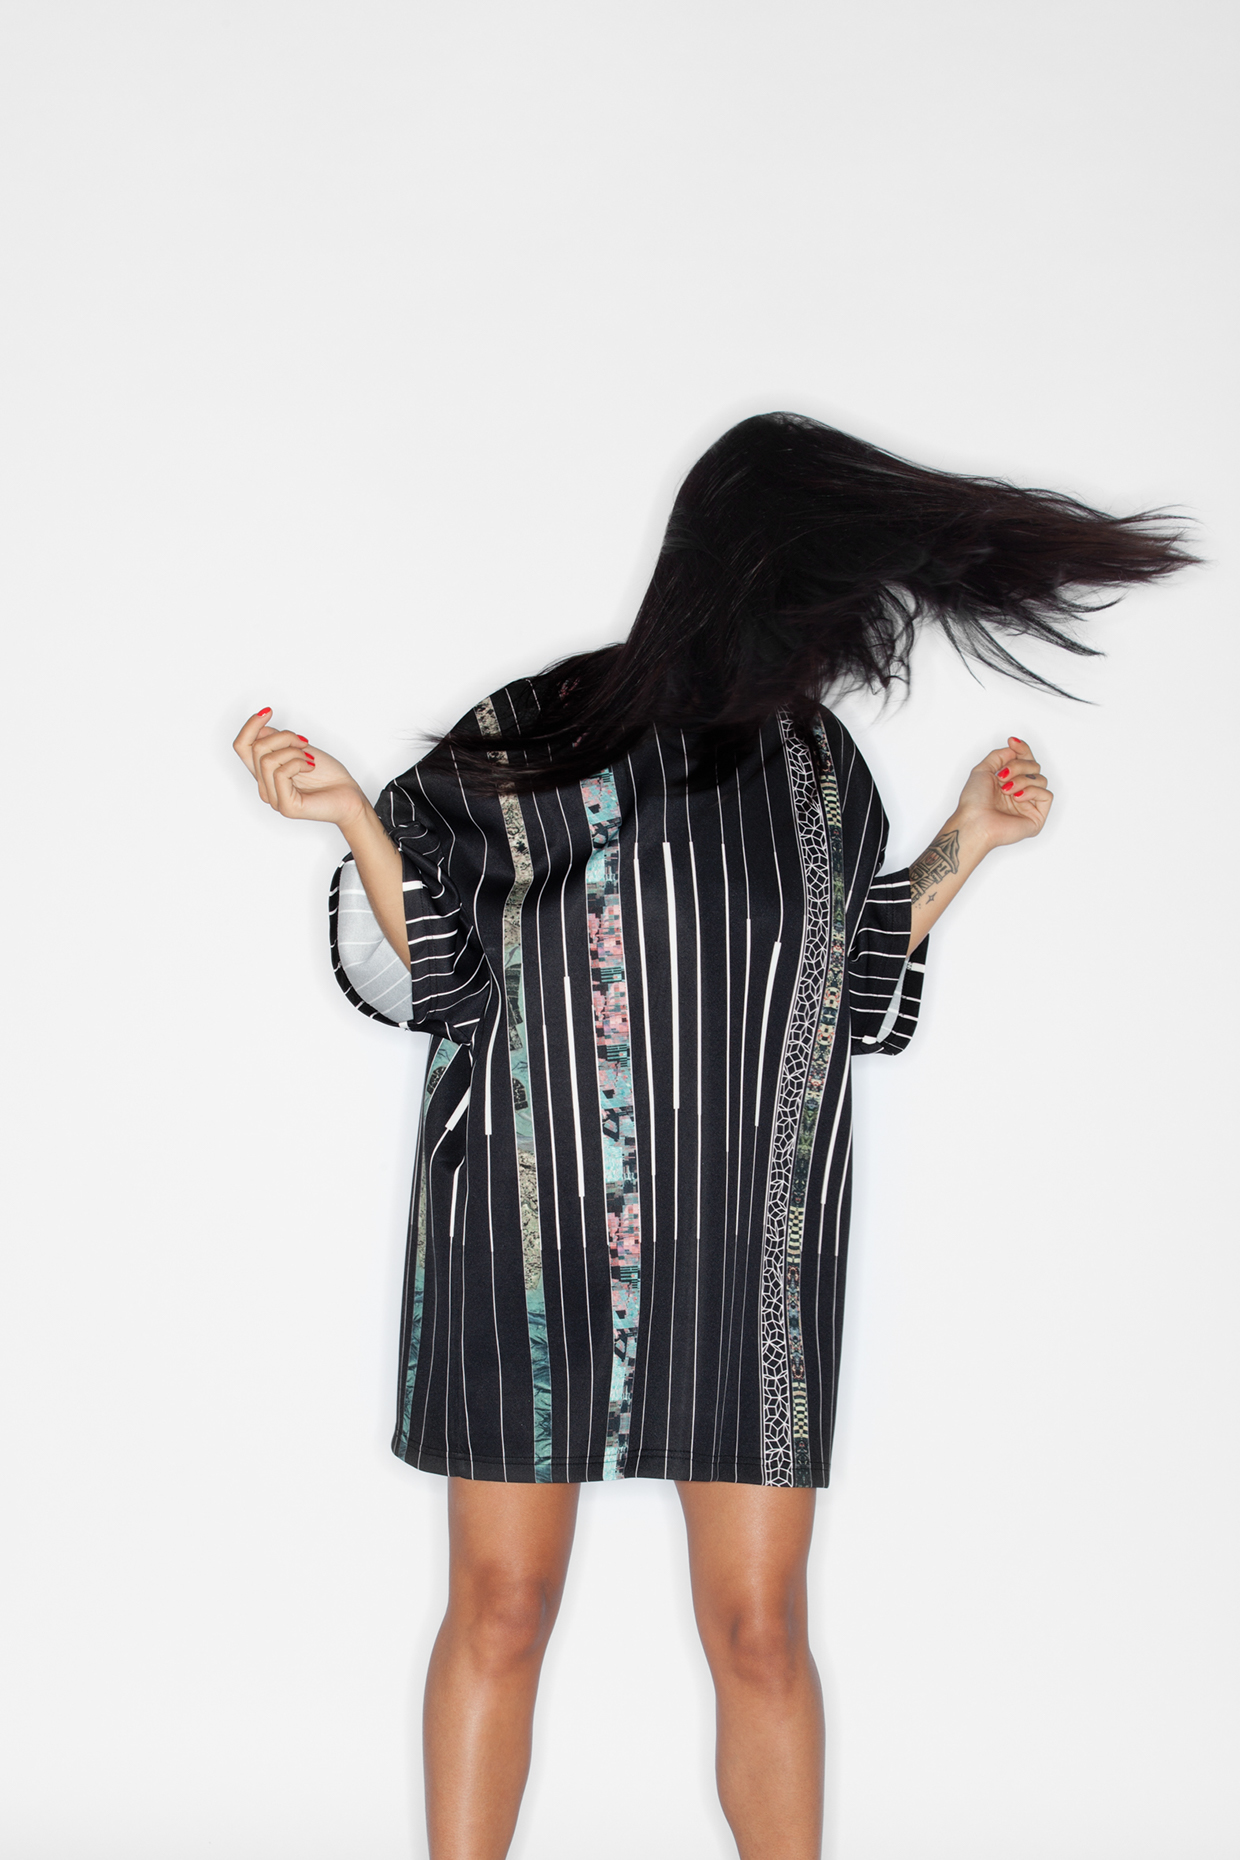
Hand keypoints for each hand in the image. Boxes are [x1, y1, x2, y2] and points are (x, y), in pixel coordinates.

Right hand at [232, 707, 367, 826]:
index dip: (250, 725)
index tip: (268, 711)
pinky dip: (297, 764)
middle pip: (255, 749)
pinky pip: (280, 774)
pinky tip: (310, 768)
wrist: (350, 797)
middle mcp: (265, 787)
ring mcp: (274, 799)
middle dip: (283, 737)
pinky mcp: (286, 807)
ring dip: (292, 752)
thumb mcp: (299, 748)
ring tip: (308, 759)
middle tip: (303, 742)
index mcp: (265, 773)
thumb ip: (276, 740)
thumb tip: (260, 728)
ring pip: (267, 760)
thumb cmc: (328, 775)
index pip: (241, 746)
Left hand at [953, 736, 1052, 849]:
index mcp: (1007, 782)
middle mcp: (1019, 792)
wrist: (975, 822)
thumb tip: (1014, 749)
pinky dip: (1032, 792)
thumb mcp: (982, 770)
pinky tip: (1018, 797)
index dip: (1022, 749)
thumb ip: (999, 755)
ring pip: (1041, 779)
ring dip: (1022, 780)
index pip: (1024, 760)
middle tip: (1003, 775)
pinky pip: (1046, 795)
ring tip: (1007, 790)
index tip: (1012, 742)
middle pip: (1034, 766)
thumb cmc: (974, 803)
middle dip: (1018, 766)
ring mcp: (1028, 804)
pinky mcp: (1037, 816)